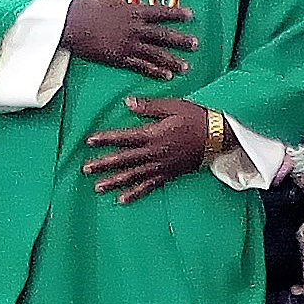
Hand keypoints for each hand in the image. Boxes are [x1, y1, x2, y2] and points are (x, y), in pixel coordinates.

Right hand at [61, 0, 197, 79]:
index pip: (160, 13)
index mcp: (133, 11)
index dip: (177, 14)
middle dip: (180, 41)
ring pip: (154, 55)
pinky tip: (165, 76)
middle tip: (195, 45)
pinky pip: (140, 67)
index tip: (191, 16)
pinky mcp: (118, 59)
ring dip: (171, 61)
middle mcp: (134, 30)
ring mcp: (127, 46)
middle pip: (162, 36)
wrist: (68, 25)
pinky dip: (153, 72)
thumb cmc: (87, 5)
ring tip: (185, 67)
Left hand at [83, 97, 214, 204]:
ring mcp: (161, 167)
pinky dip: (135, 194)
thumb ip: (148, 107)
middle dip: (103, 164)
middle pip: (124, 160)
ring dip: (115, 182)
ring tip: (98, 187)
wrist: (218, 137)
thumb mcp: (172, 106)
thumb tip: (127, 103)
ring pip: (133, 176)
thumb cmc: (195, 118)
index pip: (124, 138)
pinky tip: (122, 200)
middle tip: (85, 169)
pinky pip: (149, 187)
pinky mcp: (168, 175)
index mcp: (153, 135)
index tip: (89, 141)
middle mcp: (154, 154)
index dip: (105, 139)